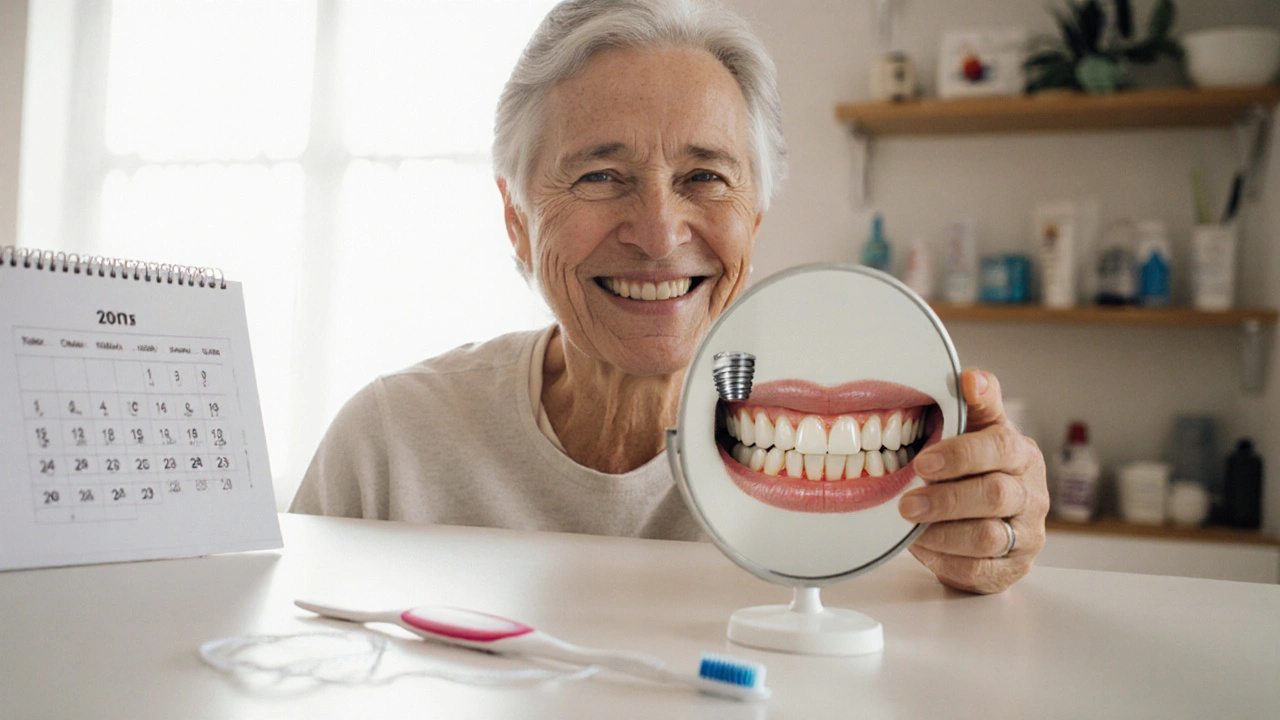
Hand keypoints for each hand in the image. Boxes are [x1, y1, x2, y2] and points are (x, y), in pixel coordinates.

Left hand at [898, 369, 1048, 593]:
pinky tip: (924, 547)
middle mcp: (1031, 495)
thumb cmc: (979, 468)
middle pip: (993, 495)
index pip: (999, 448)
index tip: (923, 461)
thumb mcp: (978, 431)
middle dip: (945, 499)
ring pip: (987, 537)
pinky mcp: (1012, 568)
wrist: (990, 518)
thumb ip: (976, 404)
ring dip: (942, 532)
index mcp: (1021, 454)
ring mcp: (1026, 534)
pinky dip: (946, 559)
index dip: (960, 455)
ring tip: (911, 527)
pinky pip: (980, 570)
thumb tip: (969, 378)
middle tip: (907, 504)